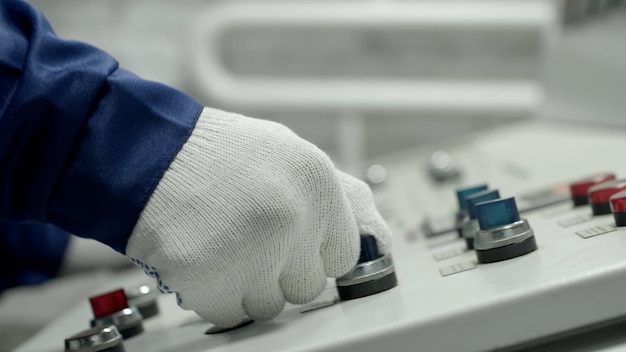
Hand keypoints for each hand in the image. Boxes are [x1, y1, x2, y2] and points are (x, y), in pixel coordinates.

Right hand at [126, 107, 390, 326]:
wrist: (148, 155)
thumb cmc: (218, 157)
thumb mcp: (290, 155)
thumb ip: (343, 198)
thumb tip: (380, 241)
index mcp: (317, 182)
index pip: (345, 255)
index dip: (315, 251)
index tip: (293, 244)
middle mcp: (292, 217)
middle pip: (310, 286)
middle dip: (282, 270)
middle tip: (248, 235)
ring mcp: (254, 252)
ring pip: (273, 306)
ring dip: (248, 285)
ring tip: (223, 242)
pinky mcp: (214, 283)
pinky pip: (234, 315)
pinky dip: (216, 296)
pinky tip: (204, 256)